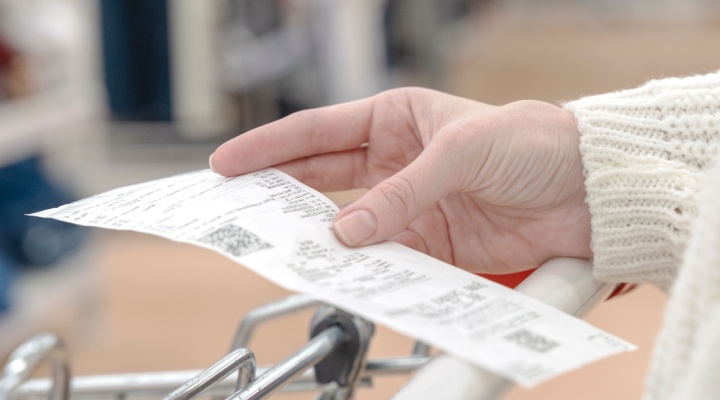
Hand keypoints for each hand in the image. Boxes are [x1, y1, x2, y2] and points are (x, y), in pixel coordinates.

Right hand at [210, 88, 591, 273]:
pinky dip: (364, 266)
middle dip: (277, 191)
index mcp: (397, 120)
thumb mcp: (461, 151)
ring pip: (348, 223)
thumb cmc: (531, 143)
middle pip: (320, 177)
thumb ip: (403, 192)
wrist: (587, 189)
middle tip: (236, 208)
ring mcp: (409, 204)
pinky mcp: (430, 242)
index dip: (270, 147)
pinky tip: (343, 271)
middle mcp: (396, 162)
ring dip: (320, 236)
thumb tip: (349, 231)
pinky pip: (385, 255)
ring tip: (282, 247)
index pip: (319, 132)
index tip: (228, 163)